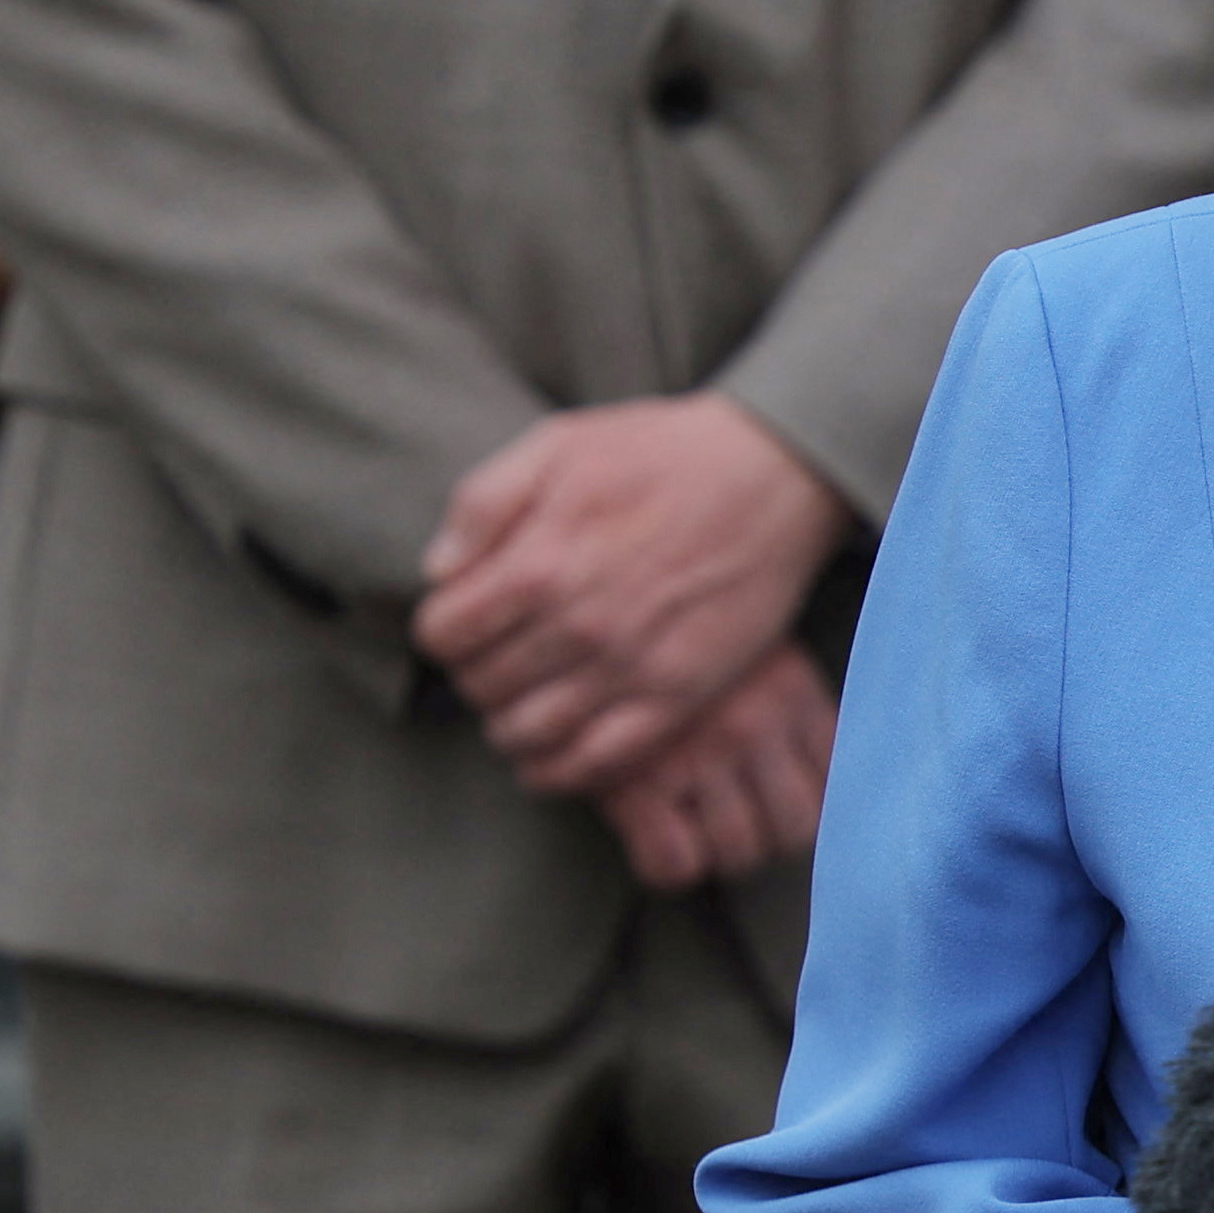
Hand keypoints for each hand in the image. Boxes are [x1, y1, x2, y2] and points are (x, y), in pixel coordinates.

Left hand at [415, 395, 845, 797]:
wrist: (776, 472)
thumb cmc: (663, 451)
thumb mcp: (559, 442)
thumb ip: (481, 502)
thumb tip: (437, 571)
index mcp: (539, 563)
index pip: (443, 635)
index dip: (443, 628)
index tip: (466, 619)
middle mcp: (579, 625)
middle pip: (479, 686)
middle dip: (476, 673)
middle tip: (500, 655)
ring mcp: (630, 667)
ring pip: (525, 733)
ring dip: (507, 724)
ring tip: (521, 701)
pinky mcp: (679, 695)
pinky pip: (594, 762)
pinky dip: (556, 770)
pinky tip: (549, 752)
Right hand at [592, 644, 837, 890]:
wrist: (598, 617)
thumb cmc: (680, 640)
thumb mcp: (756, 648)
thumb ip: (792, 705)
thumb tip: (828, 781)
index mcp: (794, 692)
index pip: (834, 786)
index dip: (806, 806)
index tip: (779, 805)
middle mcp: (756, 726)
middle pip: (794, 831)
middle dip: (767, 837)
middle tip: (737, 824)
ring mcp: (700, 756)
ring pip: (740, 853)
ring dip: (719, 854)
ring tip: (695, 829)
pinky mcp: (640, 782)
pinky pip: (677, 863)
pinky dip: (669, 864)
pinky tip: (656, 837)